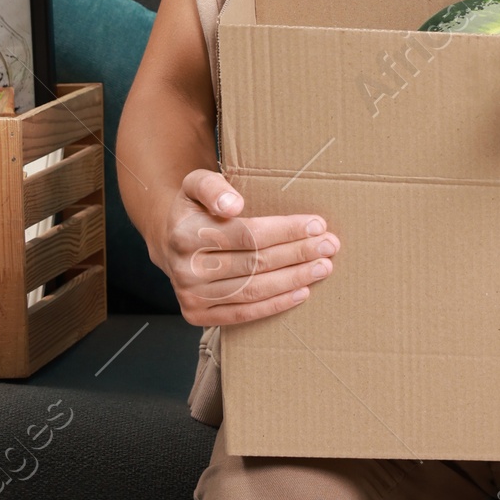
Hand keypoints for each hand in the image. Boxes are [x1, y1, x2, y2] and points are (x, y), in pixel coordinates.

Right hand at [155, 169, 337, 328]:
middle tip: (329, 245)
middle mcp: (184, 269)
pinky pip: (243, 314)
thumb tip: (233, 204)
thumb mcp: (195, 184)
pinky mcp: (197, 315)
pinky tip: (302, 292)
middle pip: (254, 263)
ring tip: (322, 267)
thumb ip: (212, 186)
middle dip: (297, 253)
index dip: (285, 230)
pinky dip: (275, 304)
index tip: (316, 224)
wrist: (170, 242)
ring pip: (253, 290)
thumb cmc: (195, 210)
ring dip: (293, 279)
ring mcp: (190, 296)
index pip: (246, 234)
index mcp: (184, 234)